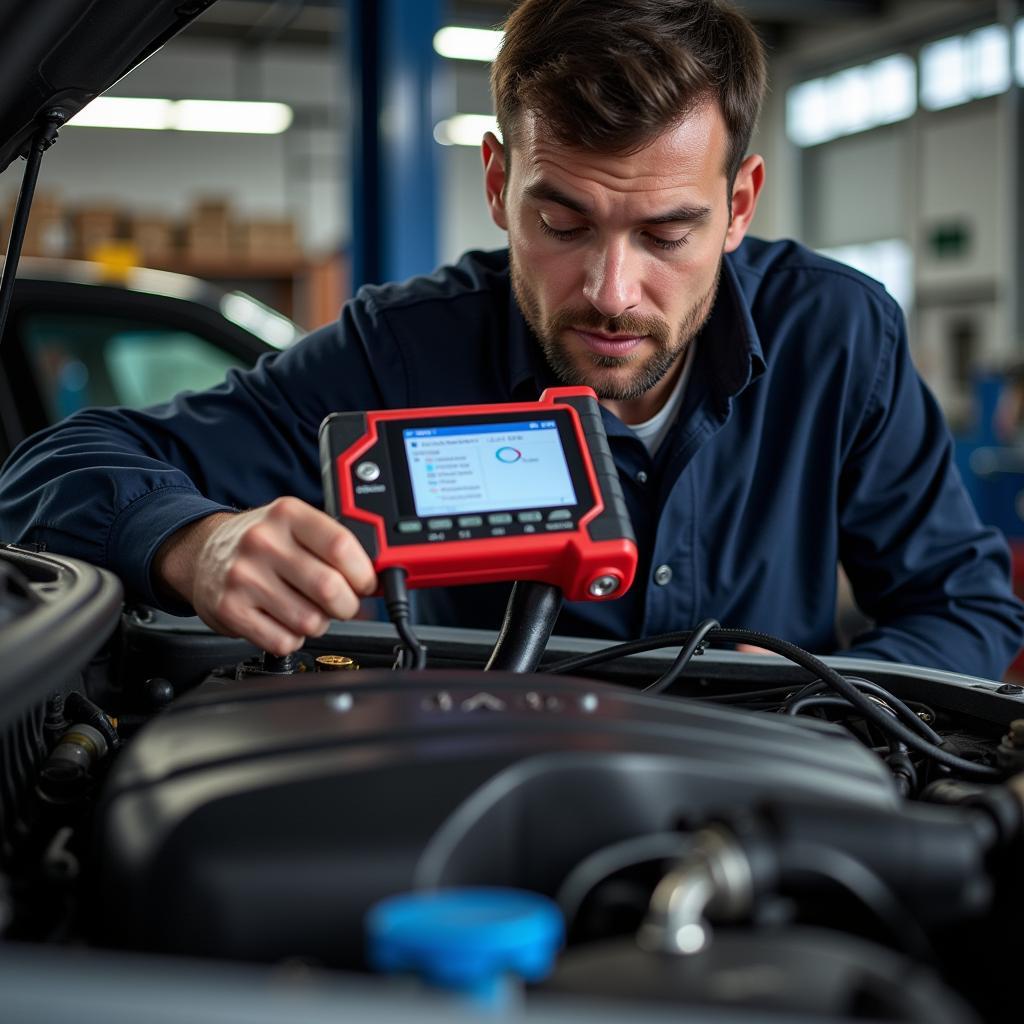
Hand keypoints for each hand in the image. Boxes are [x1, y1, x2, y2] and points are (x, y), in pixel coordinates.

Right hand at [154, 497, 376, 654]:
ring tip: (308, 610)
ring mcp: (244, 577)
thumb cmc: (260, 543)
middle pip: (329, 588)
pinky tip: (283, 621)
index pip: (341, 545)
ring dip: (319, 624)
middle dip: (347, 606)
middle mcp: (263, 542)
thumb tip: (374, 582)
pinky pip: (283, 641)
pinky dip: (293, 638)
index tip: (367, 584)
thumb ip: (332, 546)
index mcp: (287, 514)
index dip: (364, 573)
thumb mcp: (294, 525)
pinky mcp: (230, 609)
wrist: (201, 552)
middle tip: (343, 605)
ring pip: (310, 621)